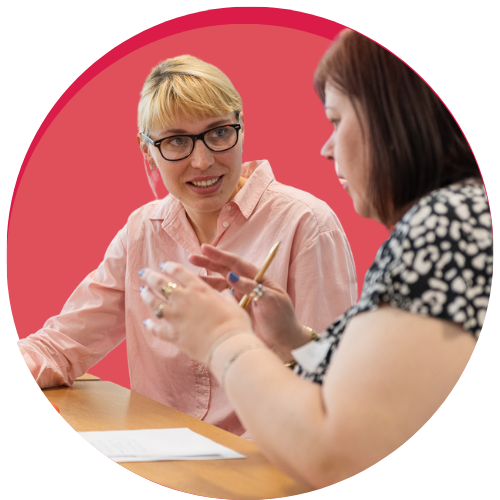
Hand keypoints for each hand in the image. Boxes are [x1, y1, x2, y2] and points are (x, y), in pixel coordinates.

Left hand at [139, 263, 252, 363]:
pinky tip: (147, 322)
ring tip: (142, 291)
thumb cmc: (234, 324)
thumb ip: (225, 297)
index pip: (178, 271)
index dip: (169, 266)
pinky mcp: (172, 335)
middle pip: (160, 283)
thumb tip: (226, 293)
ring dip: (146, 295)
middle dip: (150, 276)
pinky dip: (150, 325)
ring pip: (154, 302)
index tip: (164, 265)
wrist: (227, 346)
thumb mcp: (233, 305)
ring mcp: (175, 317)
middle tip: (144, 272)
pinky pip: (156, 328)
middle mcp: (183, 299)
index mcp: (198, 289)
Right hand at [189, 245, 310, 360]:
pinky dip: (208, 296)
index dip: (220, 256)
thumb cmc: (282, 319)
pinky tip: (196, 294)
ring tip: (187, 277)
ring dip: (204, 280)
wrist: (285, 342)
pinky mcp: (234, 311)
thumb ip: (252, 288)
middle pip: (224, 271)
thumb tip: (232, 276)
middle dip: (208, 263)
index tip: (205, 248)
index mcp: (257, 279)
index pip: (236, 263)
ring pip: (218, 285)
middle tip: (191, 258)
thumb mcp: (271, 301)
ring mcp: (239, 298)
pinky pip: (219, 300)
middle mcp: (246, 286)